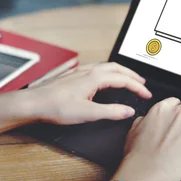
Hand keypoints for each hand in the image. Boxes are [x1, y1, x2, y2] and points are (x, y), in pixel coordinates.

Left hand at [26, 62, 151, 124]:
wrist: (34, 103)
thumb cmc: (56, 107)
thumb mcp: (87, 113)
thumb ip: (110, 112)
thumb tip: (128, 111)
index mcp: (95, 77)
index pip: (123, 79)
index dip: (137, 87)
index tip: (146, 95)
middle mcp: (88, 71)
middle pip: (117, 68)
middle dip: (132, 75)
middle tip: (142, 84)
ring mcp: (80, 71)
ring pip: (106, 66)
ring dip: (120, 72)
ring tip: (128, 79)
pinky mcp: (73, 75)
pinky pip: (96, 68)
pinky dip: (108, 72)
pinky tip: (104, 78)